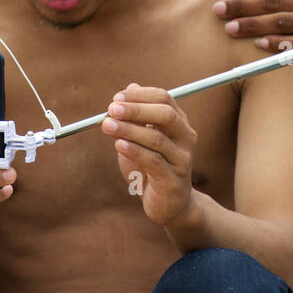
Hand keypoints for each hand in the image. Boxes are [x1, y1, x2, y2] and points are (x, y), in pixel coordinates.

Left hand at [102, 85, 196, 227]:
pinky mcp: (173, 180)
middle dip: (136, 109)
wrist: (170, 205)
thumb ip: (137, 116)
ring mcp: (182, 159)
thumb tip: (130, 86)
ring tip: (107, 125)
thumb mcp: (142, 139)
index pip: (164, 99)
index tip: (117, 97)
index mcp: (179, 124)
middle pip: (165, 115)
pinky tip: (119, 144)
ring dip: (129, 129)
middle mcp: (186, 138)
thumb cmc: (152, 169)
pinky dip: (134, 150)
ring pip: (157, 138)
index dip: (140, 95)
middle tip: (112, 109)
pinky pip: (154, 161)